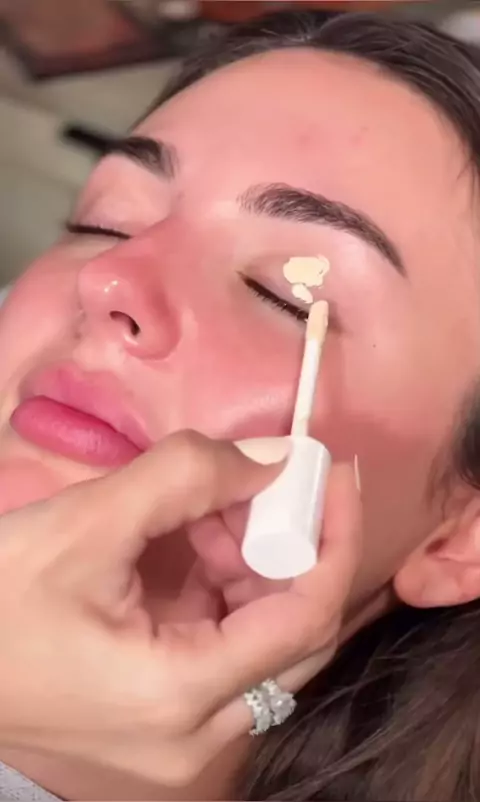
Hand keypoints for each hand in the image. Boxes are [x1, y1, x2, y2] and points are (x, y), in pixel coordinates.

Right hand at [0, 432, 360, 788]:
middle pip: (293, 636)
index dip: (334, 537)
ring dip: (254, 565)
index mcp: (179, 696)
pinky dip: (225, 592)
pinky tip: (197, 545)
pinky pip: (226, 653)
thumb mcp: (86, 521)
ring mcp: (183, 741)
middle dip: (292, 547)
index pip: (305, 619)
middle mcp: (197, 738)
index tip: (335, 473)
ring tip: (218, 507)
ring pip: (262, 645)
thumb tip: (277, 458)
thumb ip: (187, 475)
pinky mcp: (167, 723)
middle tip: (276, 481)